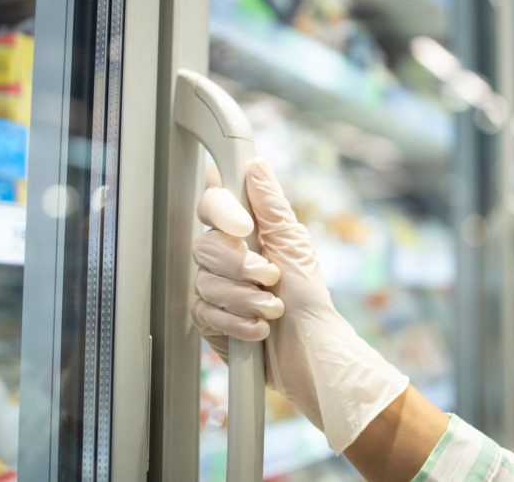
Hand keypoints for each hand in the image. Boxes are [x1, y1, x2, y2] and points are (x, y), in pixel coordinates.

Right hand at [193, 158, 408, 453]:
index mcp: (244, 233)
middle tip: (271, 277)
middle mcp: (225, 257)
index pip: (211, 205)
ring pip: (205, 282)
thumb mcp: (294, 244)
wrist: (309, 349)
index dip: (220, 211)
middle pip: (205, 246)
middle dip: (241, 266)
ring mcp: (214, 288)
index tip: (243, 226)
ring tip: (274, 309)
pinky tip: (260, 329)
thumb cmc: (308, 298)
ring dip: (246, 299)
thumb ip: (271, 206)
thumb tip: (256, 165)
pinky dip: (239, 322)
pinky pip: (206, 312)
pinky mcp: (209, 319)